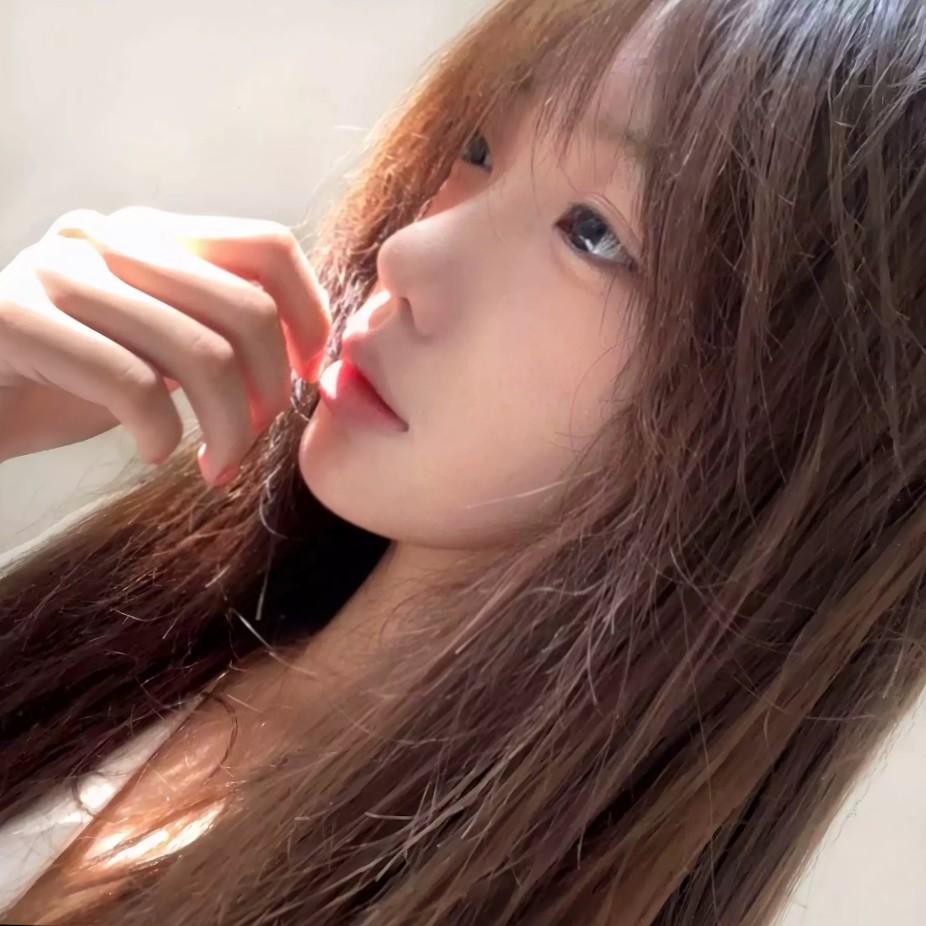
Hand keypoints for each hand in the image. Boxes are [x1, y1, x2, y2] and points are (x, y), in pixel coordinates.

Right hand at [0, 206, 330, 484]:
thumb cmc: (65, 383)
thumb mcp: (154, 349)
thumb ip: (214, 331)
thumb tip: (305, 355)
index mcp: (152, 234)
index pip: (268, 247)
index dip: (311, 316)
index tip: (308, 377)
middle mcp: (110, 237)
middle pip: (248, 309)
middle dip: (270, 392)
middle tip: (250, 441)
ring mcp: (58, 271)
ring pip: (202, 352)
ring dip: (227, 430)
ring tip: (215, 466)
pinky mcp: (15, 318)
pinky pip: (132, 383)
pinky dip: (162, 433)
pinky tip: (156, 451)